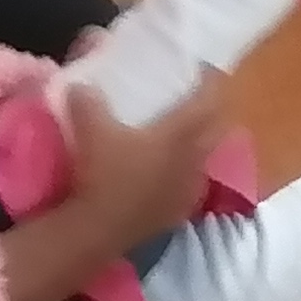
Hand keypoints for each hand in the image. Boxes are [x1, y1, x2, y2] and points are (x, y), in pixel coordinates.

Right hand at [2, 73, 233, 300]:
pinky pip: (192, 187)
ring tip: (181, 139)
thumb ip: (87, 101)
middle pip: (218, 128)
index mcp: (182, 134)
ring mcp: (191, 189)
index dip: (211, 81)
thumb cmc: (102, 173)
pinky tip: (166, 176)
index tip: (203, 71)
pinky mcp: (180, 213)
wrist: (100, 229)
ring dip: (200, 145)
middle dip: (212, 112)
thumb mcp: (90, 129)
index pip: (210, 100)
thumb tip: (82, 86)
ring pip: (206, 159)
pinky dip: (185, 175)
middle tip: (195, 102)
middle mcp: (195, 159)